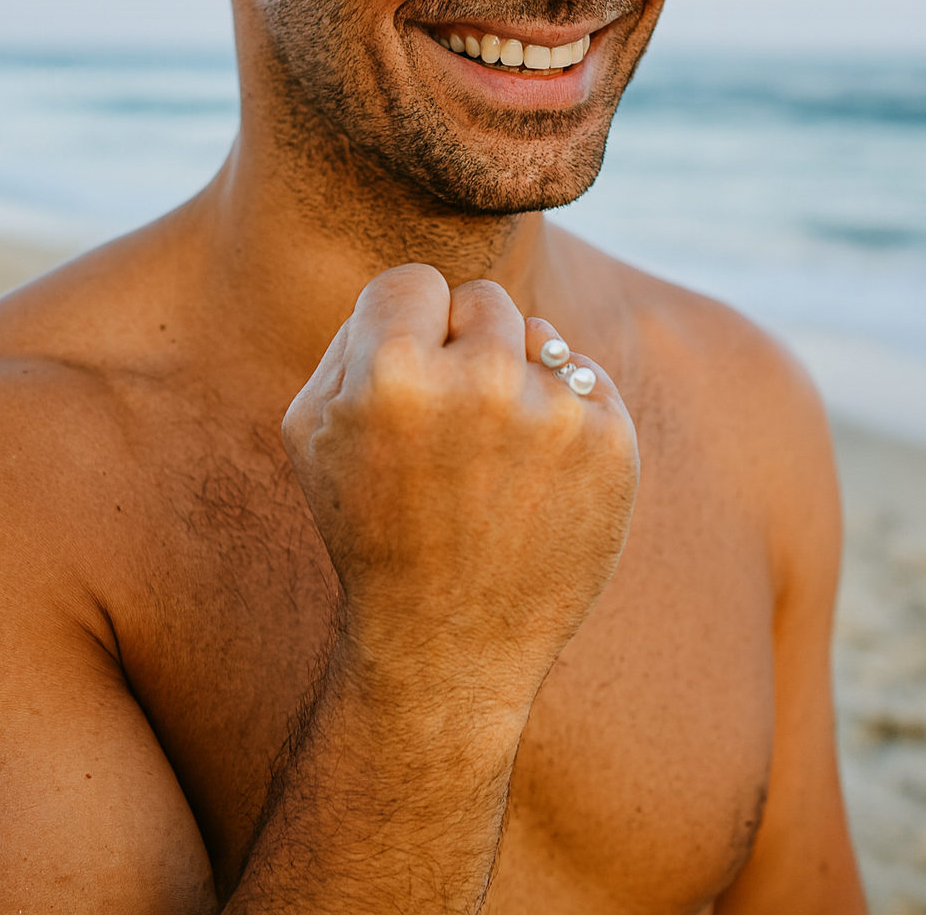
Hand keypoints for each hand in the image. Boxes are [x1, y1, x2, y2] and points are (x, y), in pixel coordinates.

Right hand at [282, 264, 638, 713]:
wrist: (449, 645)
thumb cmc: (371, 528)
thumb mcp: (313, 431)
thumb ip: (355, 335)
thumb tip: (421, 287)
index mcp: (392, 373)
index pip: (414, 281)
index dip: (403, 329)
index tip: (406, 380)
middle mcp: (479, 383)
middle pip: (482, 298)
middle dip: (463, 347)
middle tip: (448, 428)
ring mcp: (554, 413)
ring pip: (539, 337)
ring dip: (516, 379)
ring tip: (490, 461)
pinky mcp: (612, 443)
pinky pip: (586, 380)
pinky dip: (564, 416)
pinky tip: (536, 478)